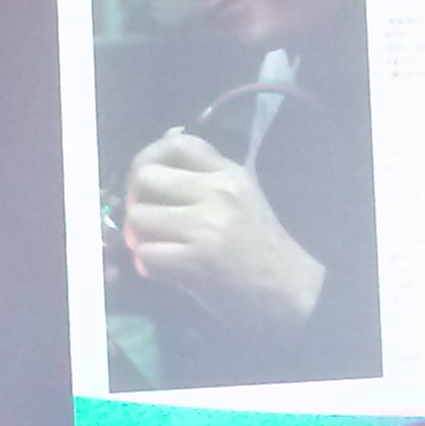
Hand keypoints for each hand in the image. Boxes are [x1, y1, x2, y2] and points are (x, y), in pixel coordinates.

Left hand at [122, 130, 325, 330]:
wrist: (290, 290)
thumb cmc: (261, 245)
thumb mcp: (241, 195)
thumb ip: (204, 170)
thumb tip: (168, 135)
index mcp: (229, 173)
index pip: (177, 143)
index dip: (148, 157)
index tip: (145, 180)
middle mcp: (218, 192)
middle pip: (145, 177)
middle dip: (135, 201)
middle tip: (146, 220)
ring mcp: (207, 226)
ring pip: (138, 217)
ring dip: (138, 237)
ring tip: (156, 248)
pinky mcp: (199, 262)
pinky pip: (146, 255)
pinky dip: (148, 267)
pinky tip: (166, 271)